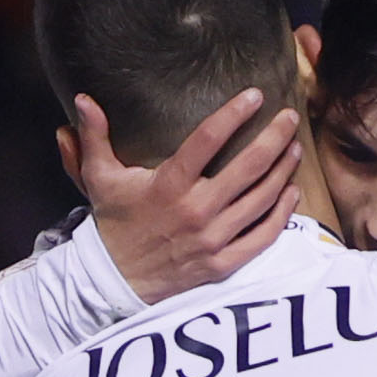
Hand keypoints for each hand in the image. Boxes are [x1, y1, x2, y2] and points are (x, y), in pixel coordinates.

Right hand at [63, 91, 301, 303]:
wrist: (117, 281)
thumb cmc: (114, 224)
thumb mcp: (99, 178)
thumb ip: (95, 136)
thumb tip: (82, 98)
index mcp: (169, 184)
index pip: (208, 139)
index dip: (234, 114)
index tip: (255, 95)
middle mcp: (196, 210)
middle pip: (248, 167)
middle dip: (274, 137)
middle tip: (289, 117)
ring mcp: (213, 239)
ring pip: (261, 199)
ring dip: (282, 170)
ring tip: (293, 148)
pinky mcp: (223, 262)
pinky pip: (262, 236)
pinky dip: (281, 213)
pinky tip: (291, 192)